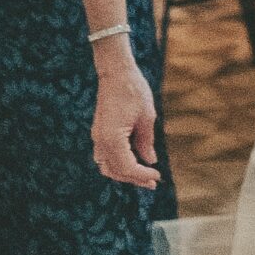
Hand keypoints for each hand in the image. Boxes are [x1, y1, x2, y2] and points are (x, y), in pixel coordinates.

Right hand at [92, 48, 159, 188]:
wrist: (116, 72)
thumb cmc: (133, 90)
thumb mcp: (147, 117)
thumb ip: (147, 142)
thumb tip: (150, 161)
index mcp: (112, 138)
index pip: (126, 167)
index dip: (142, 175)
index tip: (157, 175)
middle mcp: (101, 140)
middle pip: (115, 170)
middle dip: (134, 178)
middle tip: (154, 182)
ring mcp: (97, 137)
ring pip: (107, 166)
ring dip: (124, 173)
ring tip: (144, 175)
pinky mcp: (99, 132)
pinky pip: (105, 156)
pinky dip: (118, 163)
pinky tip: (134, 161)